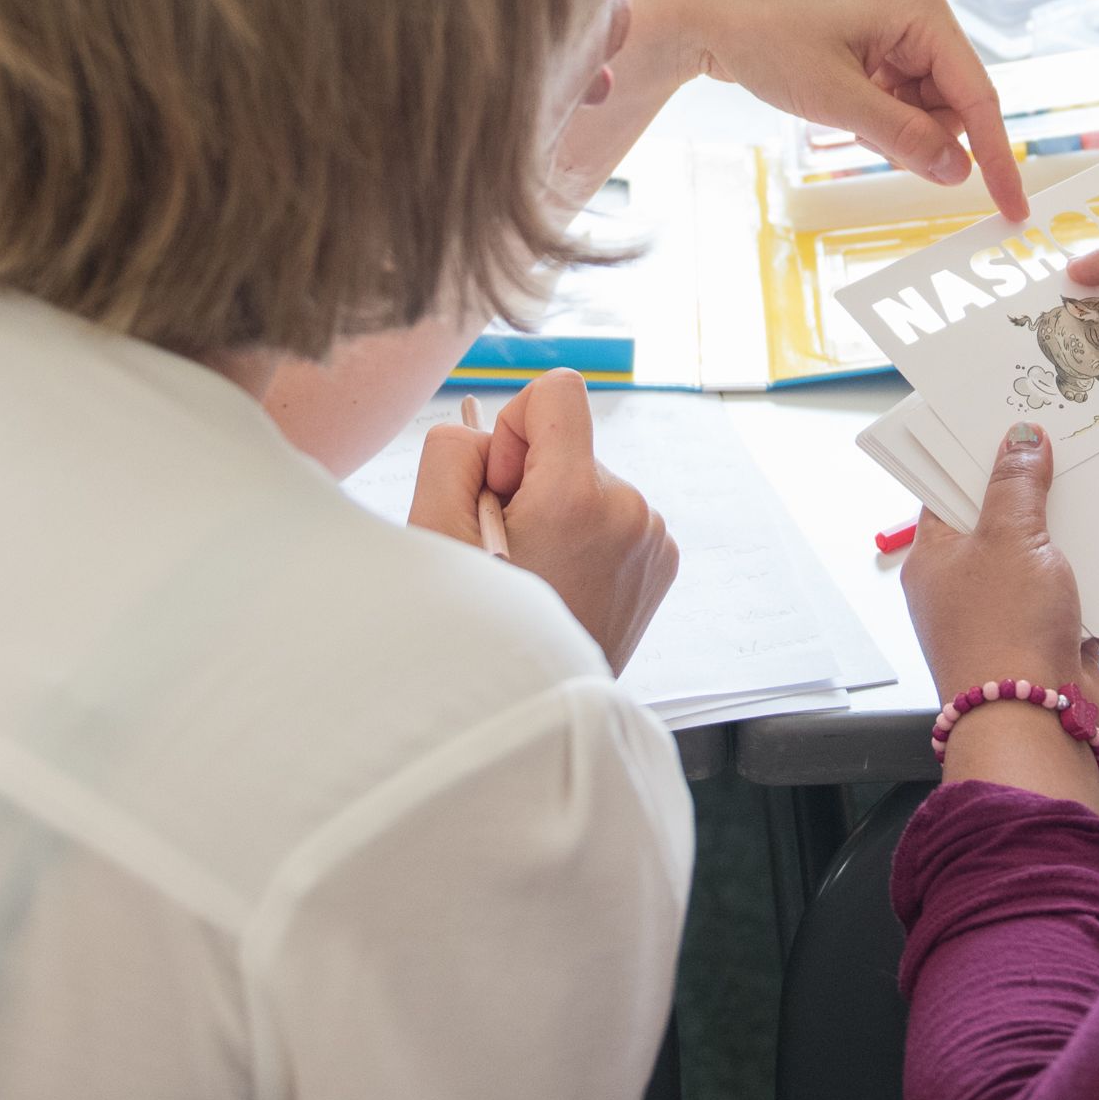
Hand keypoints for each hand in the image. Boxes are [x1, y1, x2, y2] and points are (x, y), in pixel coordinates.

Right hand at [404, 370, 678, 670]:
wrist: (531, 709)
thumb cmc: (475, 628)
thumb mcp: (435, 531)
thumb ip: (452, 451)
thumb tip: (490, 434)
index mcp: (577, 496)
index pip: (558, 390)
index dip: (514, 428)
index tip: (502, 487)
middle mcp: (629, 509)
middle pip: (569, 444)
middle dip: (532, 483)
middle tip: (512, 549)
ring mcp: (654, 536)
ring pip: (589, 482)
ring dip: (560, 513)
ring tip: (540, 572)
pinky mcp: (663, 559)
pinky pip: (615, 515)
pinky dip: (587, 537)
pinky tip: (568, 583)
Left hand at [636, 0, 1028, 221]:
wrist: (705, 12)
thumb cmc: (766, 39)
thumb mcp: (837, 99)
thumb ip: (903, 138)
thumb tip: (959, 173)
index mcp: (925, 14)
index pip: (979, 99)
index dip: (997, 158)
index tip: (1013, 208)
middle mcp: (921, 17)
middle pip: (953, 107)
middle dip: (918, 138)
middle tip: (863, 135)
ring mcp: (898, 32)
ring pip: (925, 110)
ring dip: (892, 131)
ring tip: (840, 113)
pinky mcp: (876, 47)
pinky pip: (898, 102)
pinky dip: (876, 120)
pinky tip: (838, 107)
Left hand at [900, 424, 1098, 809]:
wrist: (1035, 721)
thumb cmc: (1003, 631)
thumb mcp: (1009, 538)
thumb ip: (1017, 484)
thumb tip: (1021, 437)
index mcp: (934, 557)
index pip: (948, 489)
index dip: (978, 454)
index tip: (1010, 418)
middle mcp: (965, 585)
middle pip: (1000, 519)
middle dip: (1036, 488)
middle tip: (1070, 441)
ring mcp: (1007, 613)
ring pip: (1042, 555)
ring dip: (1071, 531)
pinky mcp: (1047, 637)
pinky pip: (1073, 591)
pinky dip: (1095, 572)